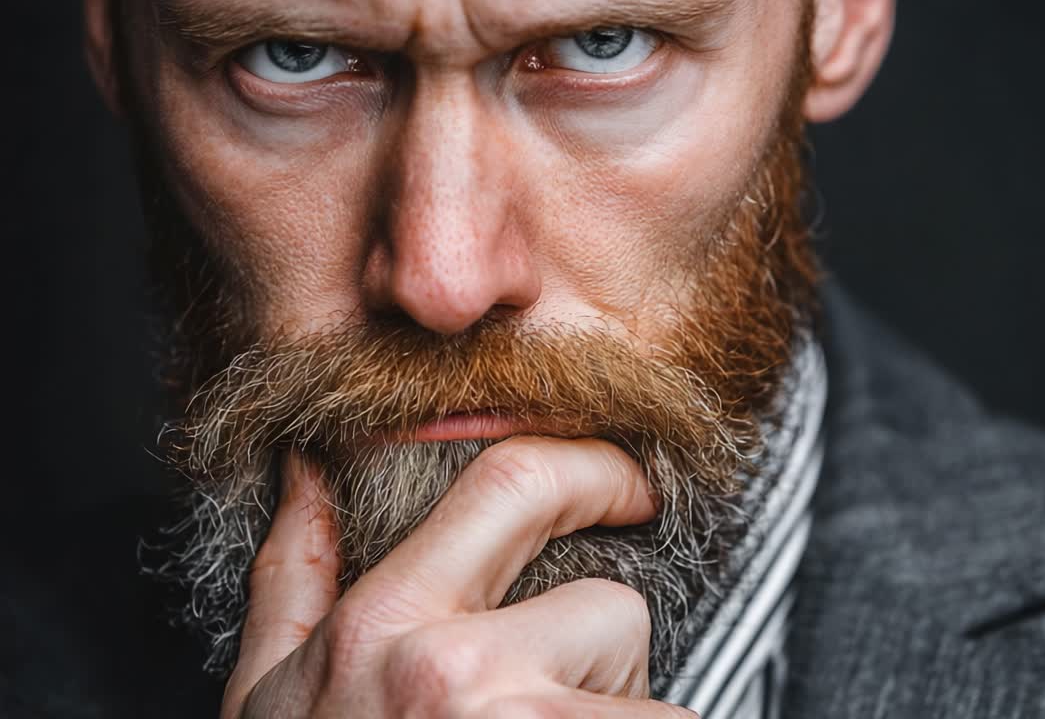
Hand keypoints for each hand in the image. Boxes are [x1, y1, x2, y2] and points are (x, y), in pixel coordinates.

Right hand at [221, 437, 697, 717]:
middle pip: (614, 611)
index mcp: (384, 630)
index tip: (632, 485)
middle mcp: (458, 678)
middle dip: (601, 666)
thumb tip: (310, 470)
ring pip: (655, 701)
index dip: (593, 467)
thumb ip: (294, 576)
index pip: (515, 484)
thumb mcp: (271, 701)